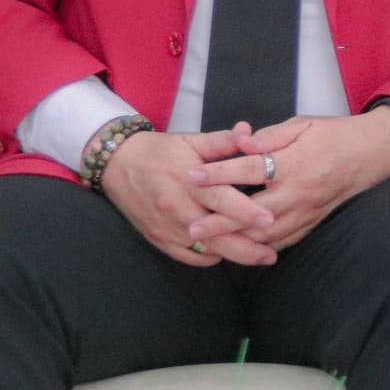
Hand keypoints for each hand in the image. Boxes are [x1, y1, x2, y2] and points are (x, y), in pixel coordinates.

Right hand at [100, 128, 277, 266]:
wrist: (117, 164)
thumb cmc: (159, 151)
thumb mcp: (191, 141)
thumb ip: (222, 141)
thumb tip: (249, 132)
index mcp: (189, 181)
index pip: (221, 199)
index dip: (246, 212)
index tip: (270, 220)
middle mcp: (178, 208)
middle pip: (215, 236)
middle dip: (246, 249)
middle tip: (272, 255)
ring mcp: (167, 227)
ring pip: (204, 250)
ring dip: (232, 255)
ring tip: (257, 256)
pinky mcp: (159, 239)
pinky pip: (189, 257)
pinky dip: (210, 257)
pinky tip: (226, 252)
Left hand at [185, 109, 389, 250]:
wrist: (375, 152)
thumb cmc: (337, 133)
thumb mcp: (304, 124)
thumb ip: (270, 136)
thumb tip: (241, 143)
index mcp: (295, 162)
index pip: (249, 169)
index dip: (218, 173)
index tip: (191, 176)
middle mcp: (299, 191)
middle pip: (252, 212)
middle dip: (220, 222)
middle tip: (192, 228)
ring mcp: (307, 210)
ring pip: (267, 234)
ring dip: (238, 240)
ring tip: (213, 244)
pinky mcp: (314, 221)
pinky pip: (285, 240)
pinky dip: (262, 246)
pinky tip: (244, 248)